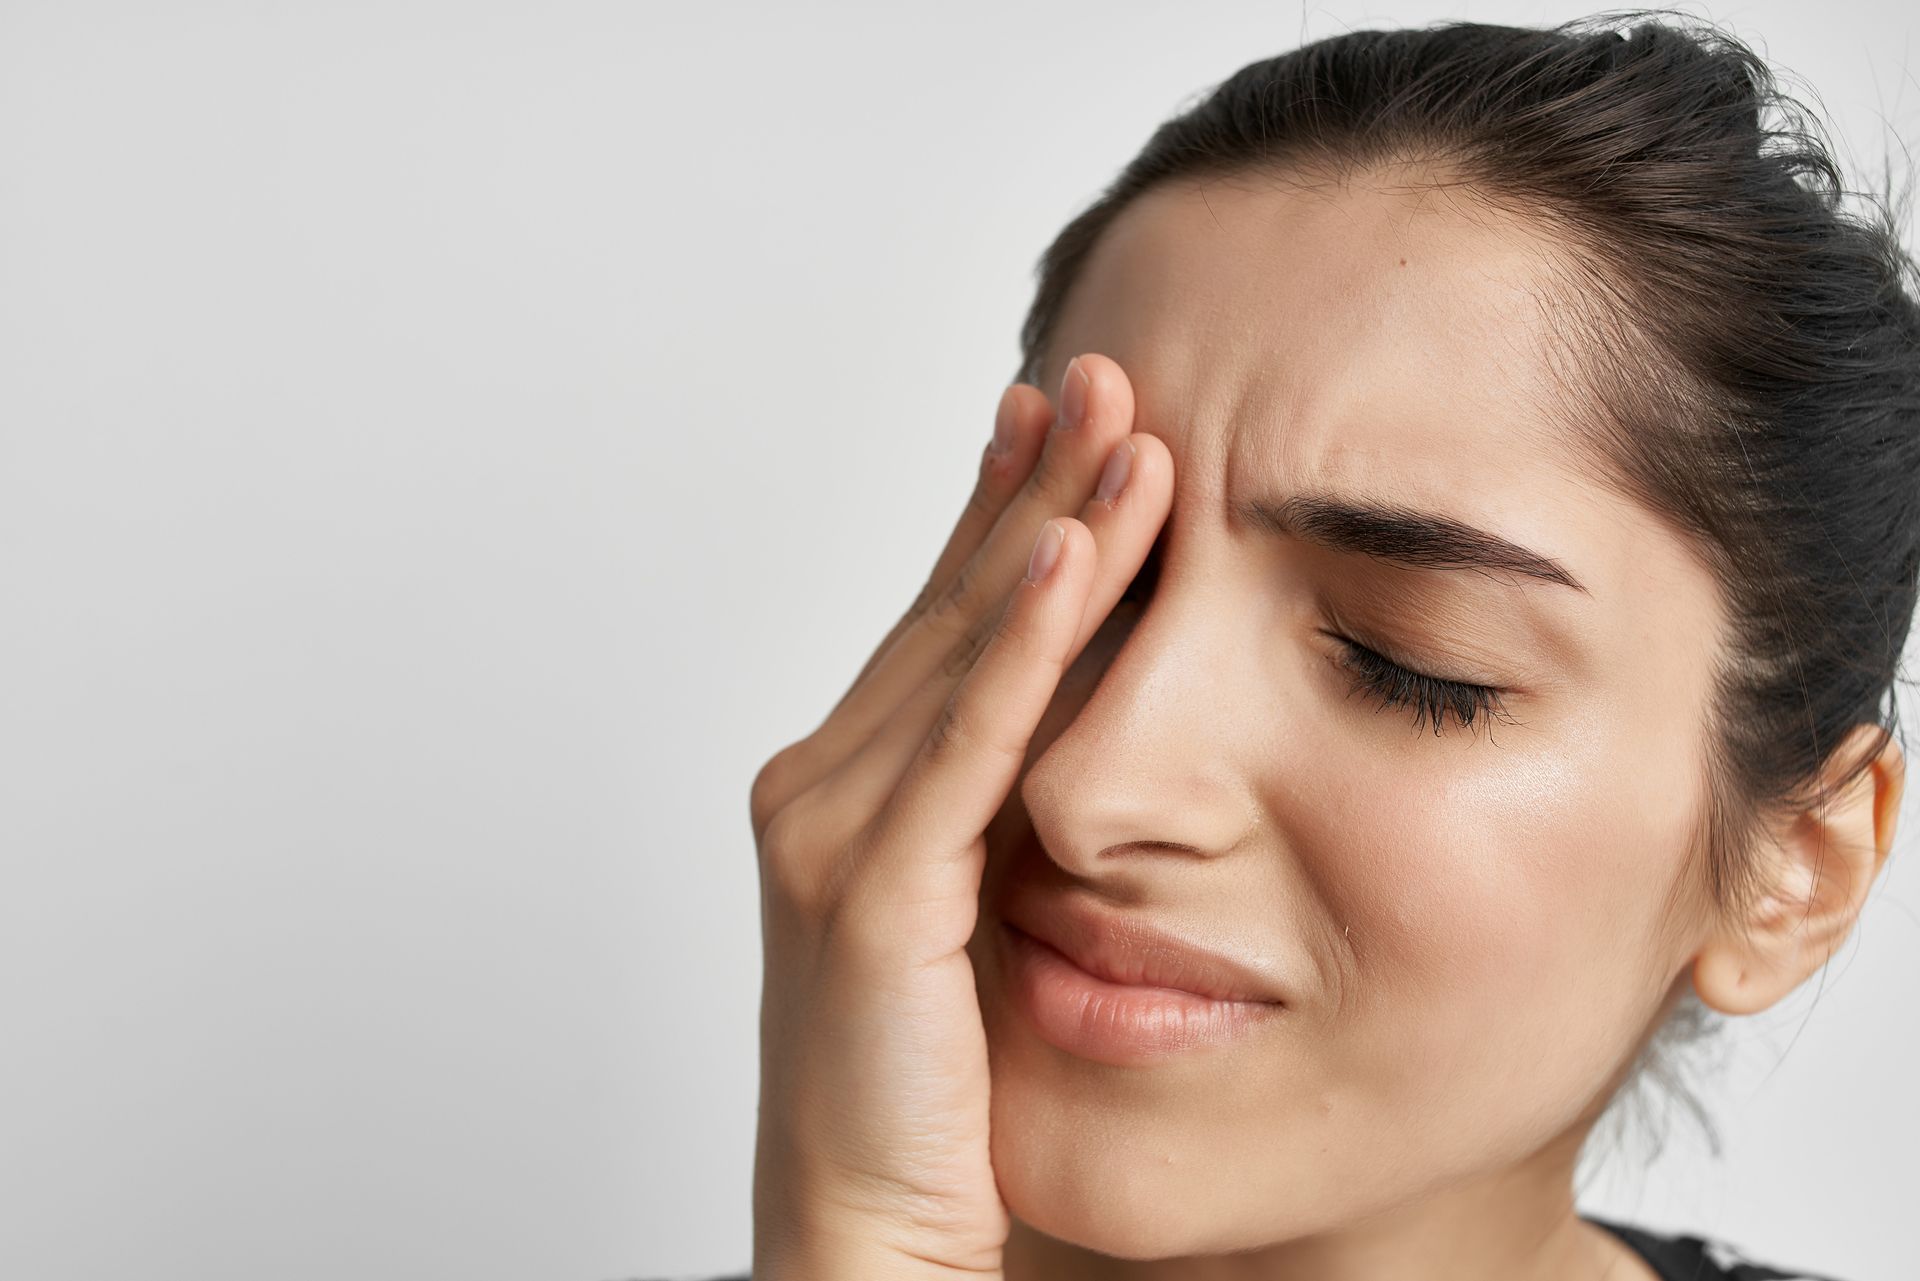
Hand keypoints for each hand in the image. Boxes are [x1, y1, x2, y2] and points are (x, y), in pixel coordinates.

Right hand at [746, 353, 1172, 1278]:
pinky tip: (1070, 558)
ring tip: (1118, 425)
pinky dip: (1019, 648)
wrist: (869, 1246)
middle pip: (951, 609)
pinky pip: (965, 749)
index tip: (1059, 418)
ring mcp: (831, 835)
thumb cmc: (932, 1104)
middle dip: (1031, 484)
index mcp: (850, 790)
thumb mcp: (980, 923)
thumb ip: (1009, 818)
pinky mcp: (867, 897)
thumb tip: (1088, 736)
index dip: (1001, 513)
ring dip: (1044, 530)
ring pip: (960, 654)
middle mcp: (822, 788)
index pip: (946, 624)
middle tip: (1099, 372)